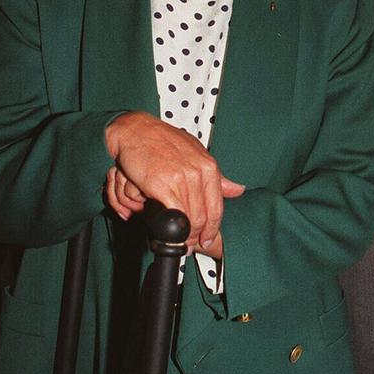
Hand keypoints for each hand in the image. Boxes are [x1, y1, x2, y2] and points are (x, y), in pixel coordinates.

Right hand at [104, 111, 243, 254]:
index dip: (213, 228)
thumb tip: (238, 189)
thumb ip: (217, 176)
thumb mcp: (196, 154)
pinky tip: (167, 229)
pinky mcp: (162, 185)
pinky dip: (171, 227)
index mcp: (209, 166)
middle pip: (204, 216)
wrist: (136, 131)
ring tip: (177, 236)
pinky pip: (174, 215)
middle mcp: (198, 172)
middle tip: (189, 242)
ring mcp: (181, 179)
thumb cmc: (162, 141)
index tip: (208, 239)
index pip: (217, 206)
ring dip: (183, 233)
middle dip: (197, 234)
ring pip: (190, 218)